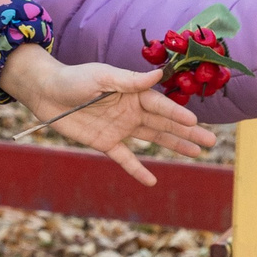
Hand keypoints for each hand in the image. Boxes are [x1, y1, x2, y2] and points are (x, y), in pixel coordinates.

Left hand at [0, 45, 215, 187]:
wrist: (45, 92)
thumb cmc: (74, 79)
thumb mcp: (101, 76)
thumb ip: (129, 80)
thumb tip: (158, 75)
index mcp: (133, 93)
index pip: (160, 105)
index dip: (177, 114)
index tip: (195, 122)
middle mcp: (131, 111)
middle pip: (165, 123)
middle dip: (188, 132)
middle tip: (211, 142)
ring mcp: (120, 127)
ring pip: (153, 139)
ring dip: (174, 146)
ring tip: (196, 154)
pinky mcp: (105, 142)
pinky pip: (125, 158)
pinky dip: (137, 169)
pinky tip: (152, 181)